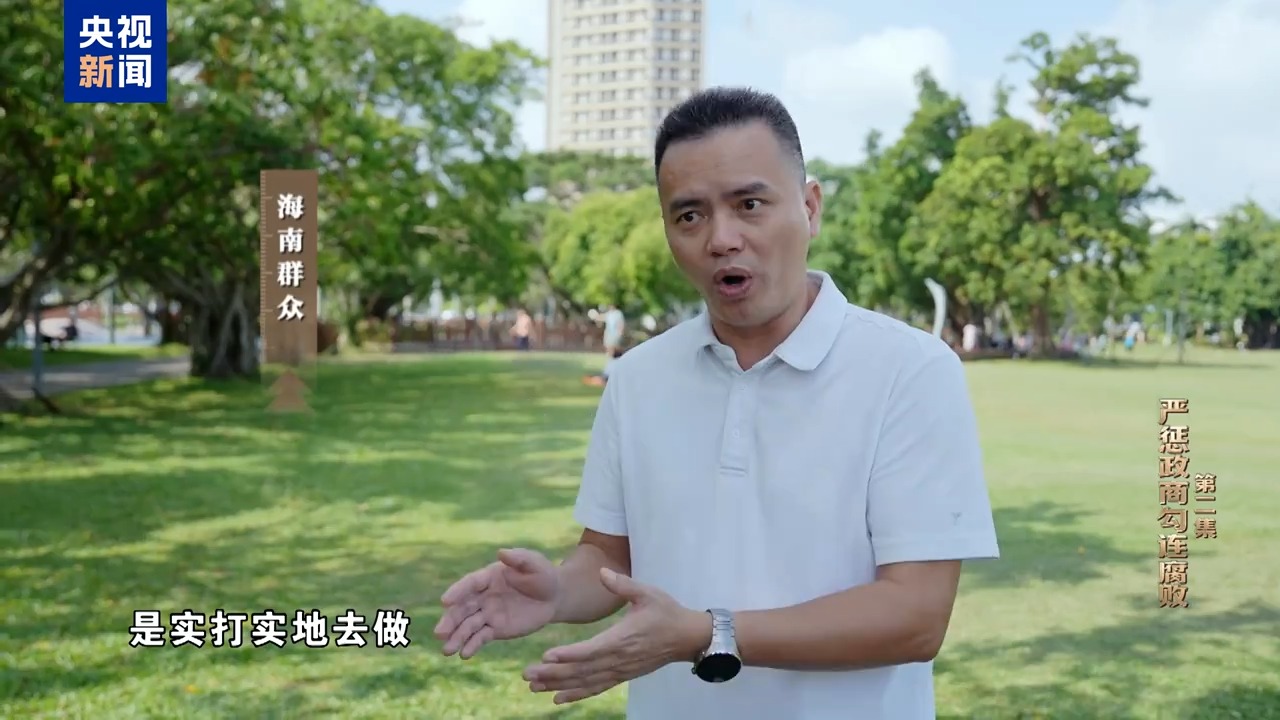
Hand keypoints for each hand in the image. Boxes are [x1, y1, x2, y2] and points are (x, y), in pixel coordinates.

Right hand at [434, 548, 559, 658]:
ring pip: (468, 626)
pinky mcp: (495, 629)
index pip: (469, 584)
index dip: (457, 592)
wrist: (553, 597)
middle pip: (463, 608)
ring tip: (446, 651)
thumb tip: (501, 553)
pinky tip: (464, 655)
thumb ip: (518, 559)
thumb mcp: (534, 563)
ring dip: (456, 637)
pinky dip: (472, 645)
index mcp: (488, 577)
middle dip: (450, 621)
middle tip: (439, 633)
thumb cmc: (542, 575)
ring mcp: (488, 614)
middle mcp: (483, 596)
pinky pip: (481, 638)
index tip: (444, 601)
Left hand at [522, 567, 709, 704]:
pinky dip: (576, 694)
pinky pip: (596, 687)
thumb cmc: (667, 611)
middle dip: (553, 674)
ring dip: (558, 685)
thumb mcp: (647, 592)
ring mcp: (620, 670)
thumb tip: (602, 572)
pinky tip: (557, 698)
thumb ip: (623, 584)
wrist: (687, 637)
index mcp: (623, 638)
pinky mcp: (622, 675)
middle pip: (582, 670)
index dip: (569, 655)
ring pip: (585, 682)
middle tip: (526, 674)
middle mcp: (619, 659)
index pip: (592, 650)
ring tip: (533, 686)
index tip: (547, 657)